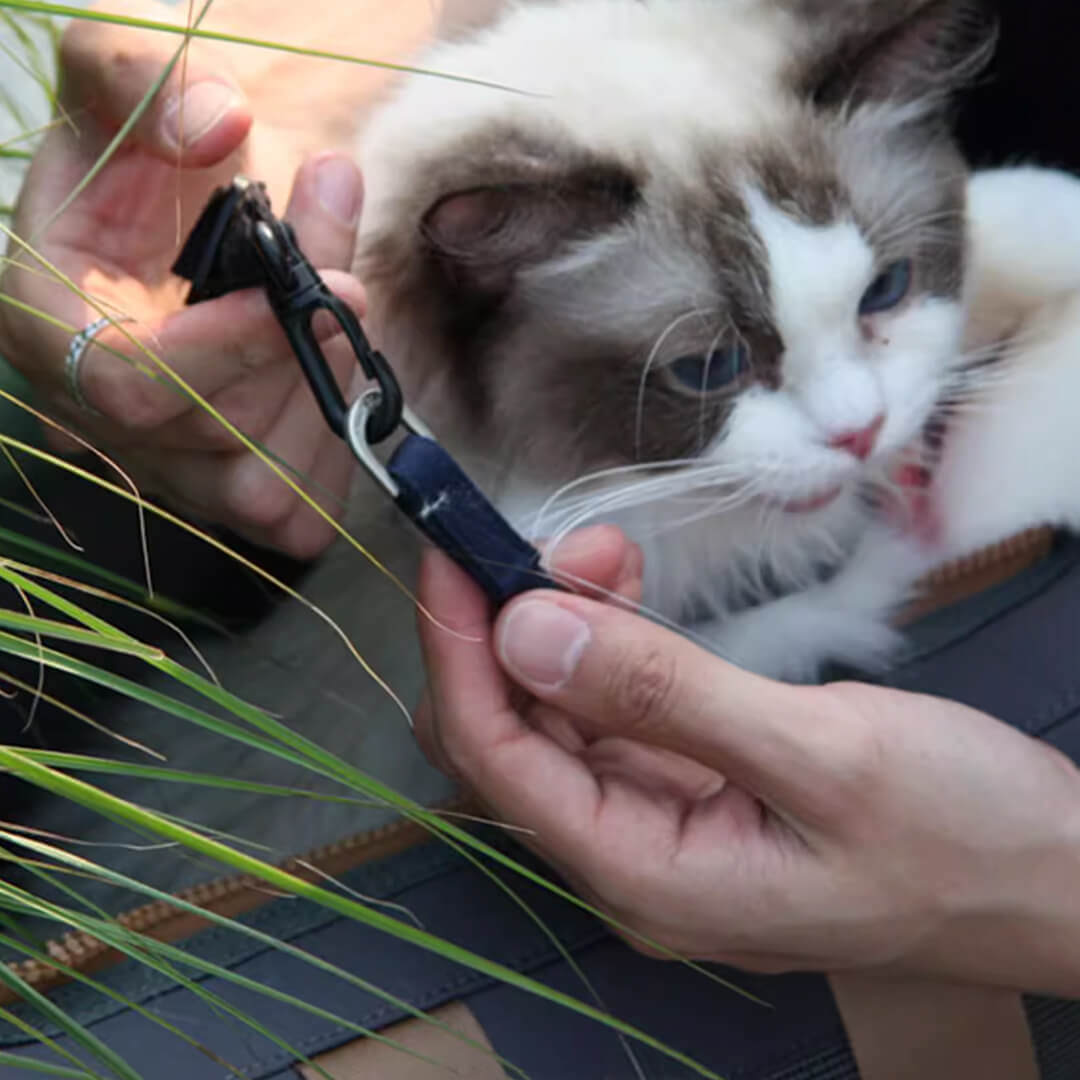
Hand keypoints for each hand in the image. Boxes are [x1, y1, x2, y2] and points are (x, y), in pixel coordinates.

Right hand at [0, 1, 440, 557]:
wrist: (183, 206)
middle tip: (349, 268)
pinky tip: (331, 364)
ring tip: (335, 298)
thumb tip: (221, 124)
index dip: (227, 346)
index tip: (321, 288)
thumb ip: (146, 79)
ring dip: (327, 391)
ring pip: (266, 484)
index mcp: (46, 324)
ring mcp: (168, 469)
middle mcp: (97, 418)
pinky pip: (302, 510)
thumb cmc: (140, 150)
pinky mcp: (233, 497)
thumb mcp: (115, 70)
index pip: (126, 380)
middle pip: (215, 432)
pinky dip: (339, 442)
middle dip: (304, 351)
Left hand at [415, 528, 1079, 995]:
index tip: (452, 550)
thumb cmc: (961, 834)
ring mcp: (661, 821)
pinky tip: (626, 590)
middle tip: (568, 540)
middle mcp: (631, 856)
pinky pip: (615, 708)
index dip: (459, 649)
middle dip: (513, 627)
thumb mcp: (819, 755)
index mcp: (644, 874)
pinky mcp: (694, 786)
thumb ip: (664, 696)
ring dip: (564, 625)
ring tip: (605, 551)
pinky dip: (609, 642)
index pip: (497, 758)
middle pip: (513, 735)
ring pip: (560, 714)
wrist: (1055, 879)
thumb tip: (525, 633)